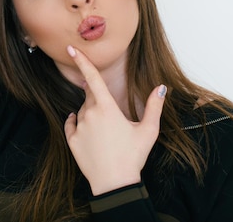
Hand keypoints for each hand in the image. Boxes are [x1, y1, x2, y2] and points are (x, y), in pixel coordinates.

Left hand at [63, 45, 166, 195]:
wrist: (114, 184)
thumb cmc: (133, 156)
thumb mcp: (148, 130)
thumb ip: (154, 106)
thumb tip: (161, 88)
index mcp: (107, 108)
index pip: (92, 78)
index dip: (82, 61)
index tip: (71, 48)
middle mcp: (89, 114)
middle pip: (90, 96)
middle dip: (98, 97)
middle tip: (112, 114)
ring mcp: (79, 127)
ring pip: (82, 111)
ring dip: (91, 113)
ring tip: (106, 132)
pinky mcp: (72, 140)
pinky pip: (71, 125)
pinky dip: (76, 123)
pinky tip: (86, 129)